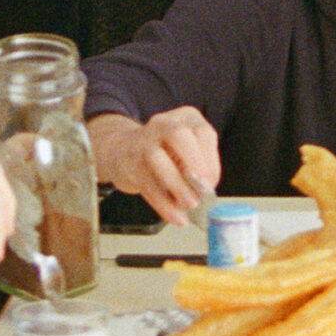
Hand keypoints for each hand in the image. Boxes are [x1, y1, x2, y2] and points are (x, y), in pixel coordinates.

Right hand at [88, 109, 219, 224]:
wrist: (123, 151)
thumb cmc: (166, 153)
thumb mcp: (187, 151)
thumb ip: (199, 166)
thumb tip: (208, 191)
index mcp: (185, 118)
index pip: (202, 132)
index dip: (211, 160)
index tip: (212, 183)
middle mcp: (163, 124)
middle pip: (179, 135)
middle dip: (194, 163)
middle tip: (203, 189)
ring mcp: (143, 141)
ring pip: (157, 159)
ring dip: (177, 185)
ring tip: (190, 205)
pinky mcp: (129, 163)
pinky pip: (146, 184)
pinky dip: (163, 204)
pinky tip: (176, 217)